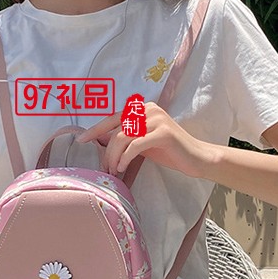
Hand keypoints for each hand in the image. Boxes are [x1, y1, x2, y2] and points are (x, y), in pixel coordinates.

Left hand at [77, 102, 207, 176]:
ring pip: (123, 137)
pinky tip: (123, 168)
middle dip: (107, 151)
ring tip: (114, 170)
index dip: (95, 129)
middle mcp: (148, 109)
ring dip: (114, 156)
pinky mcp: (164, 133)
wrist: (196, 158)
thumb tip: (99, 141)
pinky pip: (136, 145)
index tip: (81, 140)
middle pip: (116, 129)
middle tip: (105, 168)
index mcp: (142, 108)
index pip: (112, 118)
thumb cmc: (169, 151)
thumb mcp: (142, 141)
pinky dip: (125, 158)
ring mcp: (157, 119)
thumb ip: (125, 138)